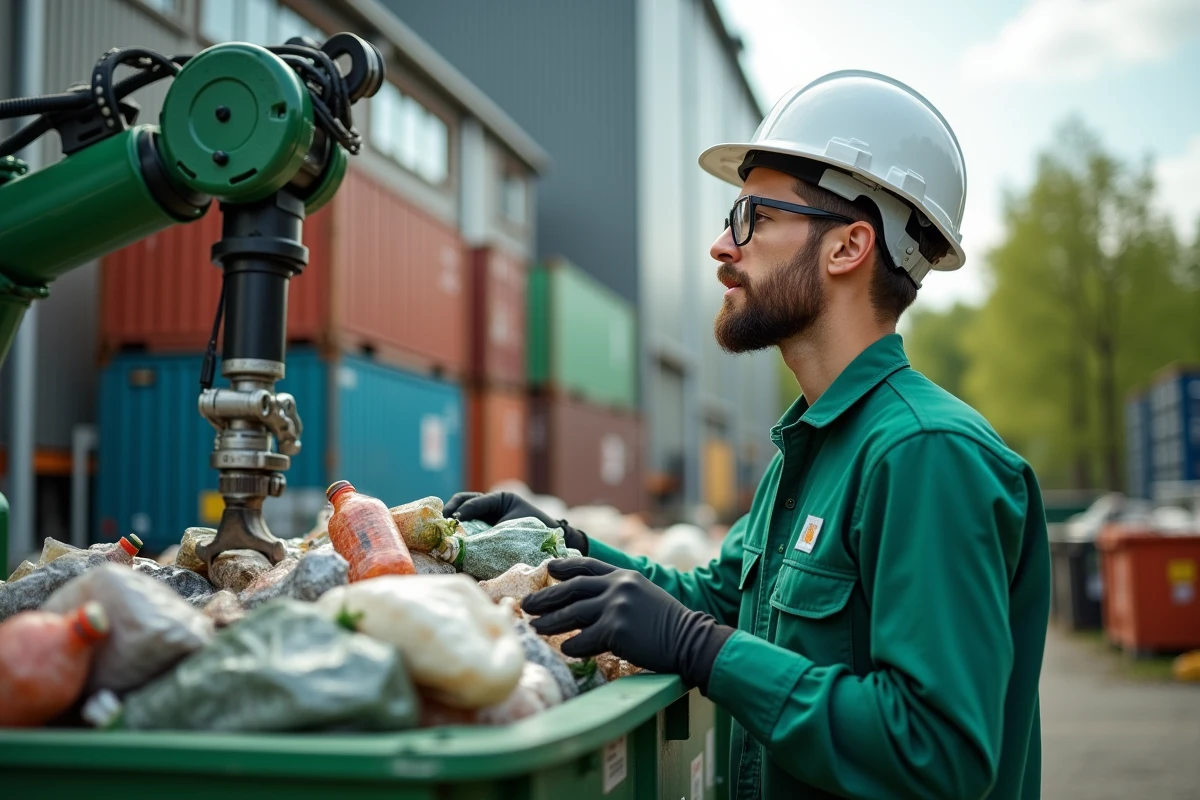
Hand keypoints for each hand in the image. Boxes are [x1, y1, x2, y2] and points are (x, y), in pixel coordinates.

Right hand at [444, 491, 588, 553]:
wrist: (552, 544)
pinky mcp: (483, 531)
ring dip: (451, 521)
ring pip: (462, 514)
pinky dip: (459, 534)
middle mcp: (489, 506)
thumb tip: (467, 546)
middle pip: (463, 502)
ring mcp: (485, 517)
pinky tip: (451, 542)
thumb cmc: (536, 532)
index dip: (463, 511)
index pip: (474, 501)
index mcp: (498, 500)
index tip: (454, 521)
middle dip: (450, 510)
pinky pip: (468, 529)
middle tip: (442, 523)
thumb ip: (491, 534)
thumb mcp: (513, 529)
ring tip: (442, 532)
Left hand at [523, 558, 733, 690]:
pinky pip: (584, 639)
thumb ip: (619, 592)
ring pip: (572, 614)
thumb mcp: (645, 595)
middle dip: (547, 596)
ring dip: (550, 622)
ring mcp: (616, 608)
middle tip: (528, 603)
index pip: (588, 566)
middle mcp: (618, 587)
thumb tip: (588, 600)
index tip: (549, 568)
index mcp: (625, 576)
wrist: (691, 640)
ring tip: (535, 627)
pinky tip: (564, 649)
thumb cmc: (668, 624)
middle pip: (572, 589)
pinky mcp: (616, 631)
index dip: (566, 566)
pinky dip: (572, 646)